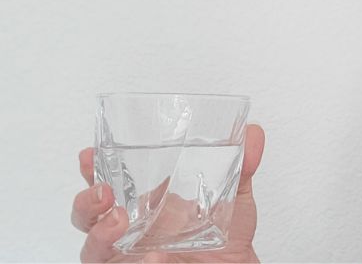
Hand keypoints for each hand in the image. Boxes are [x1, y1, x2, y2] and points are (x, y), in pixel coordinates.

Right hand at [71, 125, 265, 262]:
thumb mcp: (234, 196)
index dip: (92, 167)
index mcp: (145, 201)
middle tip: (102, 191)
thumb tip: (252, 133)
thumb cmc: (227, 234)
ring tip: (120, 222)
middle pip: (87, 215)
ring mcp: (128, 254)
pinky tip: (154, 257)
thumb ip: (243, 165)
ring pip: (92, 249)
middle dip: (86, 202)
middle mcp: (129, 228)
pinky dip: (135, 263)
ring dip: (100, 235)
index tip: (89, 155)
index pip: (107, 180)